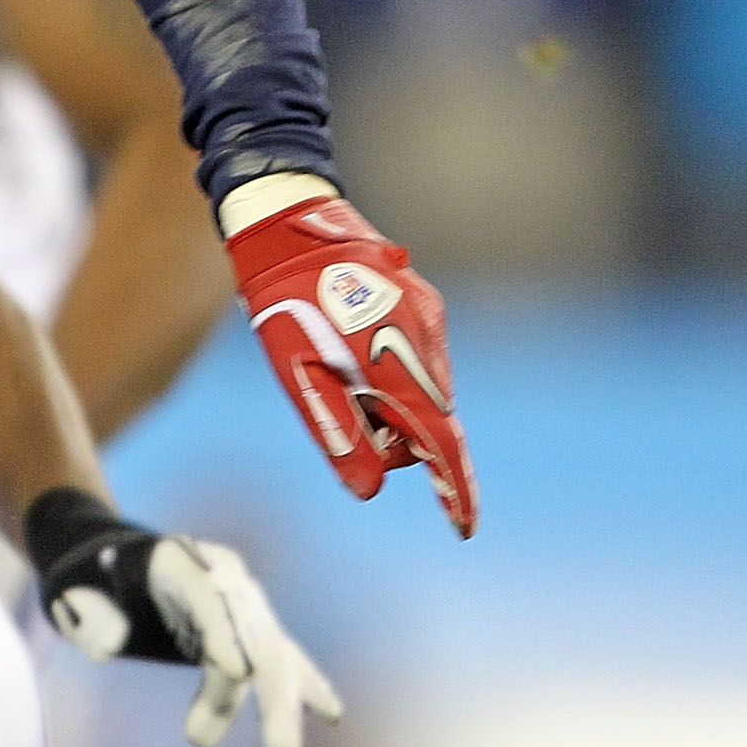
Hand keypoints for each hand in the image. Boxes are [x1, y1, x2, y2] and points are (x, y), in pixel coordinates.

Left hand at [29, 487, 340, 746]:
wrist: (103, 559)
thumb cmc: (85, 581)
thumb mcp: (75, 592)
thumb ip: (93, 617)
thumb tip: (111, 645)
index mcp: (175, 559)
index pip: (203, 597)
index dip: (220, 634)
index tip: (236, 674)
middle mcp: (218, 575)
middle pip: (249, 632)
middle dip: (267, 692)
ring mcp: (238, 600)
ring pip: (271, 652)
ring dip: (283, 704)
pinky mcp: (245, 627)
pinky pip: (280, 657)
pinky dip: (304, 682)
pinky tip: (329, 711)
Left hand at [223, 176, 479, 535]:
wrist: (287, 218)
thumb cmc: (282, 298)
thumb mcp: (296, 372)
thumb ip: (336, 431)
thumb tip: (368, 488)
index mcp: (393, 363)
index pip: (438, 441)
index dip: (455, 488)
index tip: (464, 528)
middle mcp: (423, 340)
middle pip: (428, 417)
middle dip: (397, 435)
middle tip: (343, 412)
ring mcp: (427, 315)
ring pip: (423, 386)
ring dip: (393, 400)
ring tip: (335, 367)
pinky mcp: (421, 299)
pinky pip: (418, 354)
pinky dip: (393, 370)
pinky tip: (350, 348)